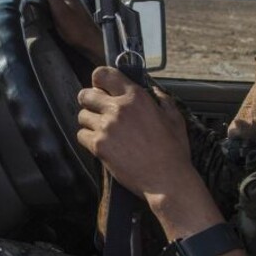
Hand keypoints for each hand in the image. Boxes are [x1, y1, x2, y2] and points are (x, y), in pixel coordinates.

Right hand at [34, 0, 104, 65]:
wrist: (91, 44)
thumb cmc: (77, 29)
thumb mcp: (59, 9)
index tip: (35, 11)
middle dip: (40, 7)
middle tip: (42, 19)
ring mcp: (69, 4)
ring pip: (49, 5)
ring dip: (45, 13)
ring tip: (47, 24)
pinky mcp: (69, 14)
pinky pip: (54, 13)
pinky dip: (51, 19)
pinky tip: (52, 27)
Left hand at [76, 67, 193, 198]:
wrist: (166, 180)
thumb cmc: (173, 152)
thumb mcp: (175, 119)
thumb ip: (163, 100)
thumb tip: (155, 90)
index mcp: (137, 97)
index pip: (104, 74)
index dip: (99, 80)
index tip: (100, 86)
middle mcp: (118, 109)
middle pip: (86, 95)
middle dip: (89, 101)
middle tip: (98, 110)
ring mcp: (106, 128)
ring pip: (82, 116)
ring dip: (90, 122)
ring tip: (103, 130)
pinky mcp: (99, 146)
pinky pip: (81, 135)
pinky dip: (88, 139)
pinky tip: (102, 144)